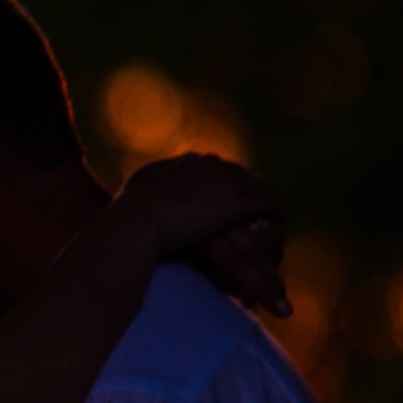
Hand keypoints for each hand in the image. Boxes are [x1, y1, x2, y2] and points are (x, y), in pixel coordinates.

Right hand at [116, 155, 289, 314]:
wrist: (134, 222)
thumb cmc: (124, 219)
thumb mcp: (133, 199)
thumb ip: (145, 197)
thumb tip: (139, 203)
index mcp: (185, 164)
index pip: (218, 170)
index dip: (230, 189)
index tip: (234, 206)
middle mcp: (208, 165)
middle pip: (243, 178)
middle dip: (255, 197)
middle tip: (262, 220)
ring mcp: (224, 180)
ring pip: (261, 192)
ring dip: (270, 212)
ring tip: (275, 234)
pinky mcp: (236, 201)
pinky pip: (269, 207)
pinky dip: (276, 221)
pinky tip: (278, 238)